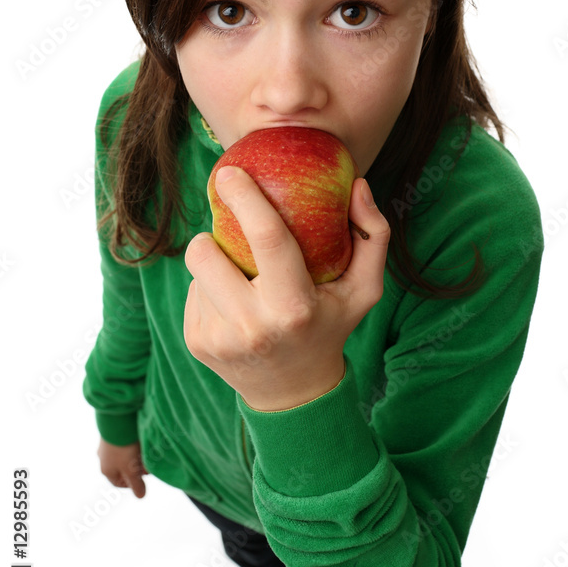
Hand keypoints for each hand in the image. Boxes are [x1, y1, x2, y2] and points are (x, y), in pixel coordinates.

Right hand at [97, 438, 148, 498]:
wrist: (117, 422)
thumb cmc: (123, 450)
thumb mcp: (132, 470)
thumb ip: (136, 484)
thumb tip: (140, 496)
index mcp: (106, 470)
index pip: (118, 483)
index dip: (131, 484)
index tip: (142, 481)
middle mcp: (104, 458)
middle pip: (123, 469)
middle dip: (137, 469)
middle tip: (148, 467)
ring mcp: (108, 445)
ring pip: (125, 456)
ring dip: (137, 457)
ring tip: (147, 455)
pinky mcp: (114, 434)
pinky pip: (125, 443)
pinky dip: (134, 445)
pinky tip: (142, 443)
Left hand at [183, 169, 389, 410]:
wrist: (293, 393)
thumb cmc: (332, 327)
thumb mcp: (365, 289)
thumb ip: (374, 234)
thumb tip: (357, 184)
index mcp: (294, 307)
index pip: (266, 238)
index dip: (246, 198)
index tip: (230, 172)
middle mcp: (252, 326)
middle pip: (207, 252)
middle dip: (214, 230)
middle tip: (231, 228)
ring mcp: (219, 339)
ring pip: (198, 269)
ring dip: (216, 261)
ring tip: (243, 277)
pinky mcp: (197, 344)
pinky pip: (194, 292)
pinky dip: (212, 288)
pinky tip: (235, 305)